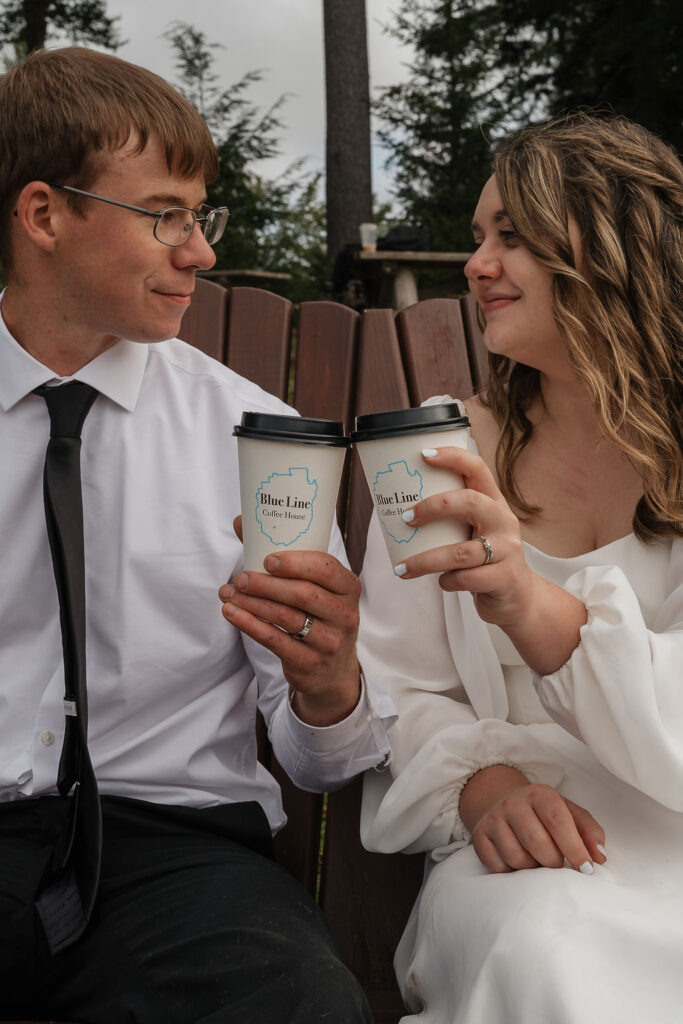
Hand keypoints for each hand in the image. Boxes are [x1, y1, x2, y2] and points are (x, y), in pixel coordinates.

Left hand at [219, 517, 360, 726]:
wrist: (332, 671)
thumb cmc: (317, 617)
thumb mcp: (315, 590)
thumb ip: (284, 558)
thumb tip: (244, 522)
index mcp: (347, 588)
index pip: (325, 569)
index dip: (296, 562)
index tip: (267, 558)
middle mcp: (344, 614)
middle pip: (303, 593)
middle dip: (267, 584)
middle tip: (240, 577)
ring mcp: (329, 641)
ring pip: (287, 617)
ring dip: (252, 603)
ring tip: (228, 593)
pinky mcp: (309, 662)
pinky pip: (275, 640)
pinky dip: (250, 624)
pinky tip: (231, 613)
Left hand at [393, 448, 586, 673]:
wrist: (519, 597)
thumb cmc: (486, 559)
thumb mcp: (475, 531)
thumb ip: (452, 518)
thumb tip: (398, 509)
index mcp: (494, 503)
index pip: (477, 469)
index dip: (453, 457)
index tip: (423, 455)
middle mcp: (504, 521)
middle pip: (470, 503)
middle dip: (433, 507)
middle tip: (406, 518)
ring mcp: (507, 550)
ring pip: (461, 552)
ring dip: (426, 560)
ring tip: (402, 568)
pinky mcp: (505, 578)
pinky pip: (466, 579)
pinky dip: (447, 581)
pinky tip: (442, 581)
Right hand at [461, 767, 605, 873]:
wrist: (505, 803)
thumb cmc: (545, 814)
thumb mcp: (569, 813)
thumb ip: (589, 831)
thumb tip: (599, 857)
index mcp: (539, 794)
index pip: (558, 821)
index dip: (575, 848)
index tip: (587, 869)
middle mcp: (513, 803)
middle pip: (537, 842)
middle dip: (554, 861)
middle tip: (558, 863)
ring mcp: (493, 819)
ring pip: (516, 857)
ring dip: (533, 868)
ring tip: (538, 860)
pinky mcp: (479, 836)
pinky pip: (498, 866)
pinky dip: (512, 872)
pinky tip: (519, 863)